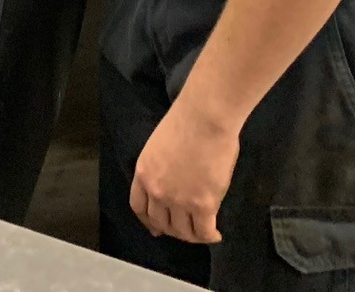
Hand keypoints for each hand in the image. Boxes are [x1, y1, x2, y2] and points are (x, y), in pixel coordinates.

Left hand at [130, 98, 240, 244]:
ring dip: (192, 236)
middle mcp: (157, 190)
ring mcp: (179, 200)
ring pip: (182, 232)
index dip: (148, 221)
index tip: (156, 228)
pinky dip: (209, 236)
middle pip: (160, 222)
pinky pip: (203, 232)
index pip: (139, 207)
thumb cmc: (186, 122)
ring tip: (202, 231)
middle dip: (172, 230)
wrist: (205, 118)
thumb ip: (162, 169)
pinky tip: (216, 234)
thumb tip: (174, 182)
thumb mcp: (159, 147)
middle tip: (184, 231)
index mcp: (144, 173)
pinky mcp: (203, 205)